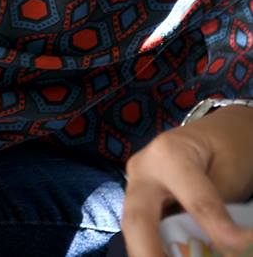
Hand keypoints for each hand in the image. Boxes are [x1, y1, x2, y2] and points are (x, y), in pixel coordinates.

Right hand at [121, 106, 252, 256]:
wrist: (219, 130)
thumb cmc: (229, 146)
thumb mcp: (232, 174)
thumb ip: (219, 208)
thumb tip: (219, 245)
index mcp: (169, 154)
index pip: (197, 204)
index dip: (220, 232)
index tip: (240, 248)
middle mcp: (143, 169)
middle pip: (138, 220)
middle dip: (149, 253)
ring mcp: (136, 183)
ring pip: (134, 227)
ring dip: (149, 252)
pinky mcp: (140, 197)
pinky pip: (144, 227)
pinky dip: (156, 247)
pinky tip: (167, 256)